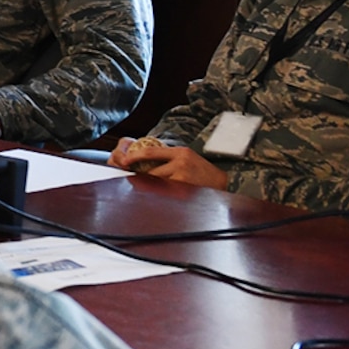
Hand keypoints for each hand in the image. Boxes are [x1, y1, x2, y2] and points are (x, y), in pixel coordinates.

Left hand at [112, 139, 228, 189]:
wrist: (224, 183)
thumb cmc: (202, 171)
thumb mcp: (187, 157)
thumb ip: (169, 158)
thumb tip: (144, 163)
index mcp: (180, 152)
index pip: (151, 152)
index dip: (135, 156)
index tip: (124, 161)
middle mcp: (180, 162)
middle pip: (151, 171)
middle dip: (141, 177)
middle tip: (132, 180)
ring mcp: (183, 176)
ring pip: (157, 183)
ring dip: (150, 187)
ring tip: (146, 190)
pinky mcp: (185, 189)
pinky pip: (165, 192)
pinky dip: (160, 194)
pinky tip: (159, 196)